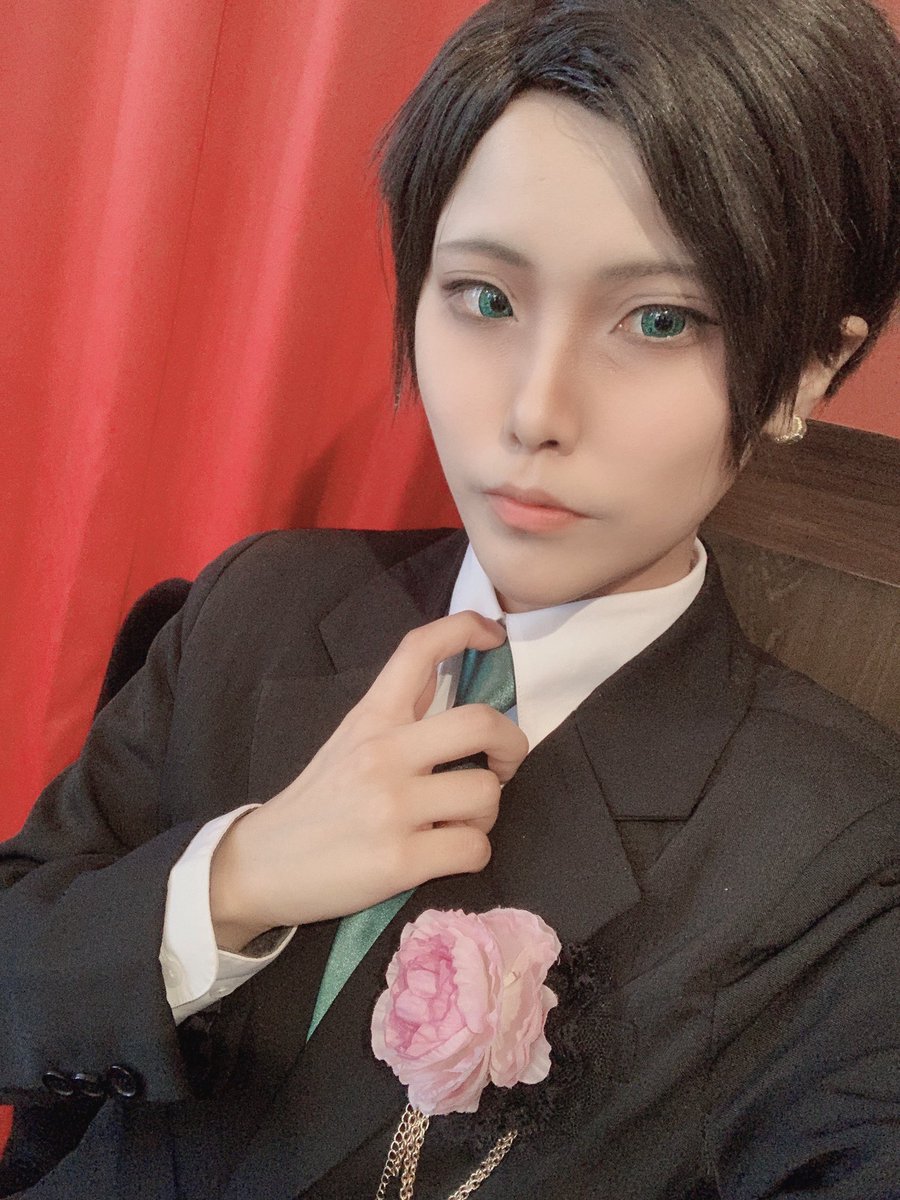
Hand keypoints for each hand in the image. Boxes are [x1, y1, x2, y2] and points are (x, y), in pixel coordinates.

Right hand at [209, 612, 527, 949]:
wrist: (260, 867)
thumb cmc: (316, 804)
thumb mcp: (350, 741)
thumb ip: (400, 711)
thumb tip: (449, 670)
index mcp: (371, 717)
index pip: (419, 649)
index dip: (467, 627)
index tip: (495, 635)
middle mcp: (382, 753)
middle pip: (482, 722)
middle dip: (512, 746)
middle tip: (502, 766)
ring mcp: (391, 806)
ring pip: (486, 793)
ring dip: (485, 815)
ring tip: (457, 824)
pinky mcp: (399, 860)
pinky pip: (474, 849)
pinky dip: (471, 854)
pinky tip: (444, 855)